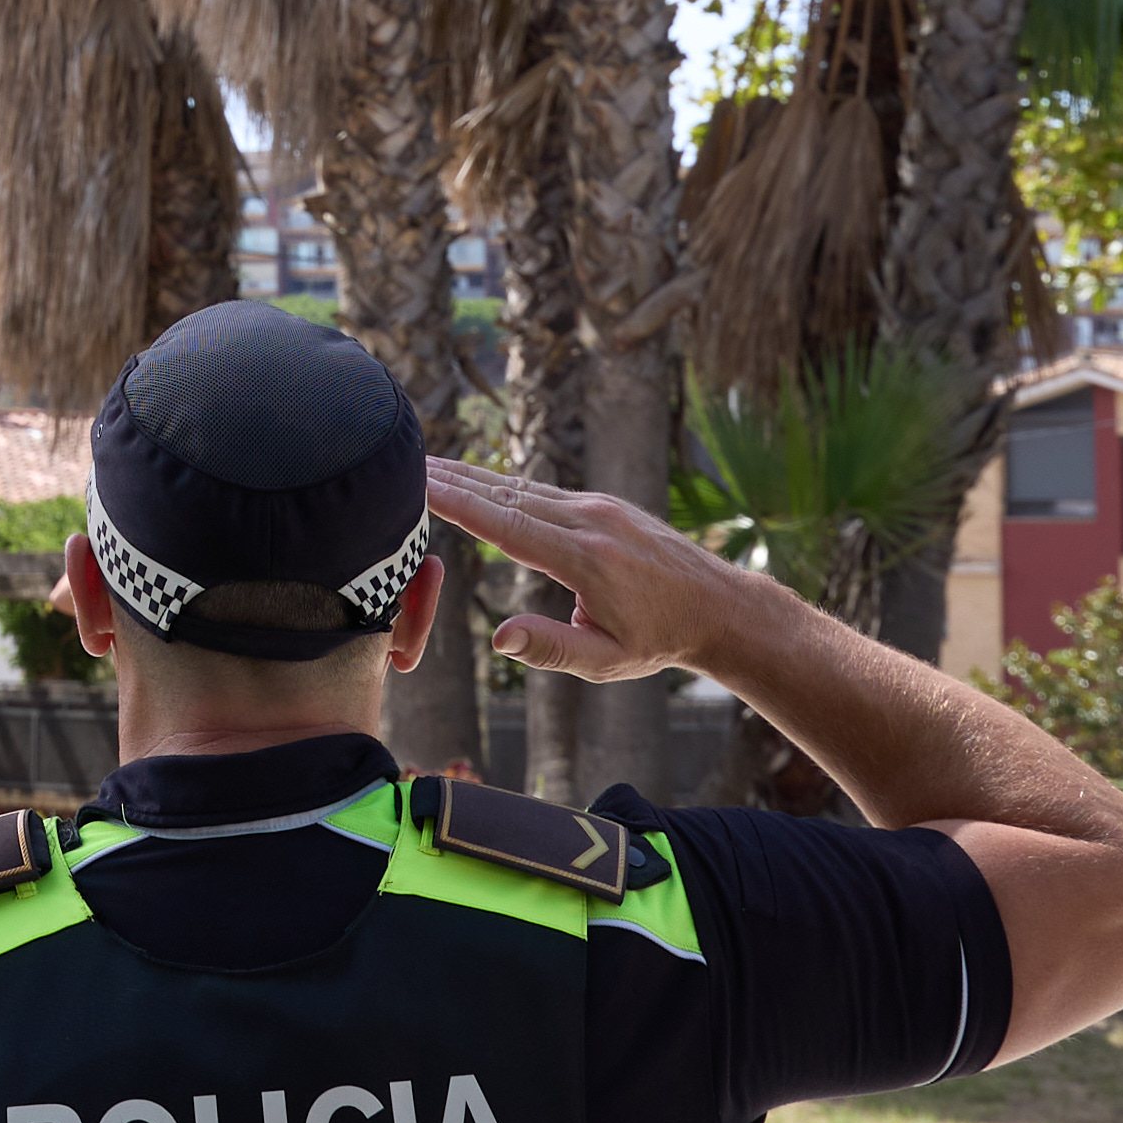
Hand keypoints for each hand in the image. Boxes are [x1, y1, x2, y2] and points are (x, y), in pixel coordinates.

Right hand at [425, 461, 729, 685]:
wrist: (719, 606)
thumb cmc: (659, 640)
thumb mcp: (605, 661)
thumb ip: (549, 648)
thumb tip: (499, 638)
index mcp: (586, 559)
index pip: (506, 523)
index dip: (458, 502)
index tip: (419, 482)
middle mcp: (589, 520)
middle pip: (505, 493)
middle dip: (452, 477)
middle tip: (403, 461)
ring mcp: (598, 506)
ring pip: (522, 486)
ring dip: (473, 475)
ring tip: (428, 466)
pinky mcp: (603, 504)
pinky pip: (543, 489)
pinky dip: (503, 483)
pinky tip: (478, 480)